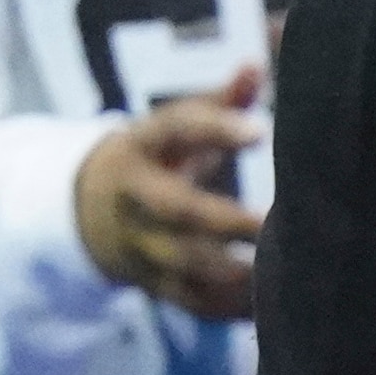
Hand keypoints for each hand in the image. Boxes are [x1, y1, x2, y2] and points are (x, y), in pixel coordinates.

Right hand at [76, 67, 265, 320]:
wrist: (89, 216)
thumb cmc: (155, 160)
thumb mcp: (172, 128)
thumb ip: (218, 102)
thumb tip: (256, 66)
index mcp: (142, 148)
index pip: (175, 131)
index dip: (215, 129)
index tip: (260, 131)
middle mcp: (138, 201)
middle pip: (178, 211)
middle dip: (228, 220)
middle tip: (278, 219)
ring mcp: (144, 248)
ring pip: (187, 266)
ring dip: (237, 271)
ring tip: (286, 267)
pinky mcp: (157, 287)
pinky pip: (195, 303)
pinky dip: (233, 308)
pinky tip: (275, 302)